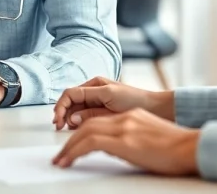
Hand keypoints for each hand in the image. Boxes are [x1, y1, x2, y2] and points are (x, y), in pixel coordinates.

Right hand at [52, 77, 173, 129]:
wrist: (158, 108)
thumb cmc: (137, 101)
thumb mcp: (110, 101)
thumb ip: (90, 109)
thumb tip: (71, 119)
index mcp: (95, 85)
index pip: (69, 94)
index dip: (60, 108)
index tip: (58, 121)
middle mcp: (94, 90)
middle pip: (71, 102)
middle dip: (63, 114)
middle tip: (60, 129)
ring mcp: (98, 99)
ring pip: (76, 110)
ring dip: (70, 119)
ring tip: (69, 132)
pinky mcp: (103, 109)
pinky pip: (85, 115)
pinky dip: (80, 122)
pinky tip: (80, 131)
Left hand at [52, 109, 199, 175]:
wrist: (191, 148)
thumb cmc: (177, 150)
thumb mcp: (148, 137)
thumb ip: (130, 138)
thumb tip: (115, 148)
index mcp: (131, 117)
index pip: (98, 121)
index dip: (81, 133)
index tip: (72, 146)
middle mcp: (125, 118)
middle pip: (88, 124)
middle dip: (70, 140)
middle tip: (60, 155)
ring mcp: (125, 128)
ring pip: (86, 131)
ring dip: (69, 147)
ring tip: (60, 160)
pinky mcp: (125, 141)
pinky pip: (91, 142)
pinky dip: (75, 151)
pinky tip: (68, 161)